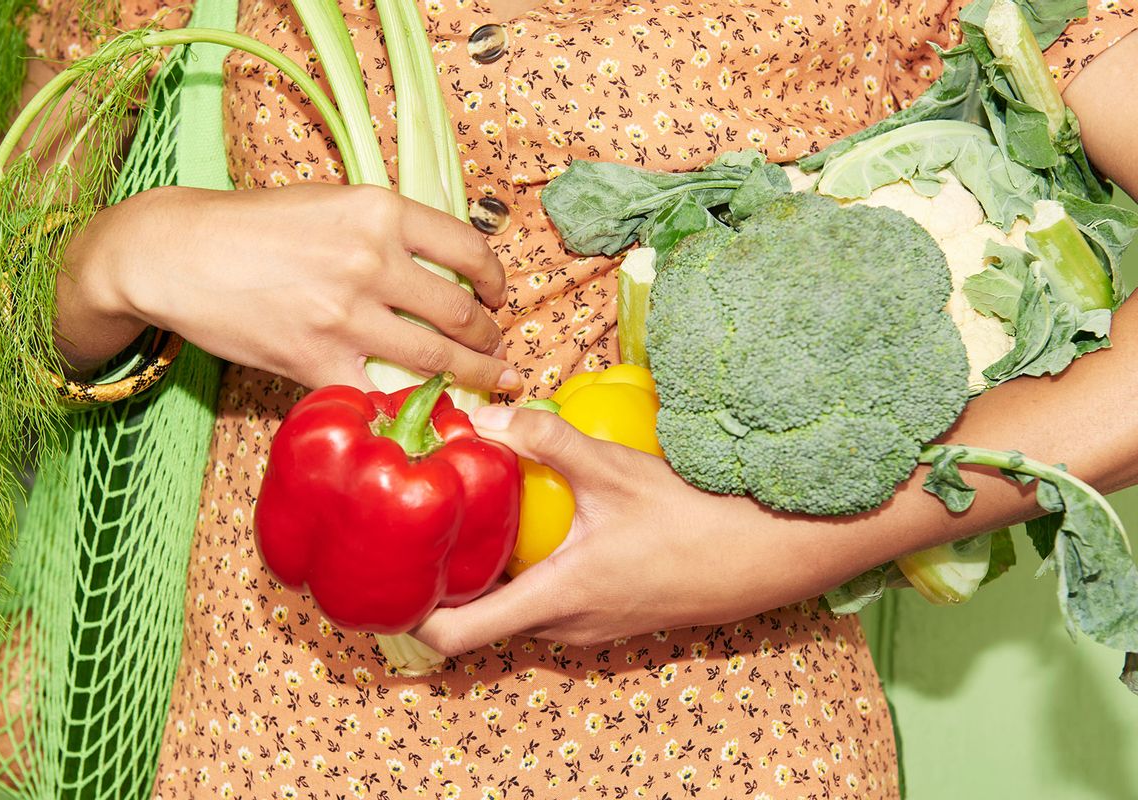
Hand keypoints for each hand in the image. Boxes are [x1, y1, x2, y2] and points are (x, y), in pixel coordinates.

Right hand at [57, 183, 518, 390]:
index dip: (495, 279)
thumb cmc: (252, 226)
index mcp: (379, 211)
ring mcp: (345, 315)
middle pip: (460, 311)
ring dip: (474, 374)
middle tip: (495, 347)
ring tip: (490, 380)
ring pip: (436, 358)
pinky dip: (409, 403)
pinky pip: (380, 391)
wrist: (177, 253)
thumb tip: (439, 264)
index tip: (497, 295)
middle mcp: (371, 260)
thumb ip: (385, 230)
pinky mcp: (317, 360)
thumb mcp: (330, 202)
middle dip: (489, 336)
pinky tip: (427, 408)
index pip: (468, 248)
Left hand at [413, 407, 856, 653]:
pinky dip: (528, 575)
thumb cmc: (695, 518)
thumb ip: (548, 439)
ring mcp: (591, 628)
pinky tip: (536, 528)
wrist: (770, 555)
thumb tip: (486, 413)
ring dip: (491, 576)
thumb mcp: (616, 471)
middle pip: (479, 621)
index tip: (387, 572)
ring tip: (472, 521)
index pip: (454, 636)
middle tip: (423, 527)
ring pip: (516, 612)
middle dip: (447, 581)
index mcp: (555, 601)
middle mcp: (565, 627)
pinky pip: (550, 604)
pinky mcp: (611, 616)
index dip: (409, 612)